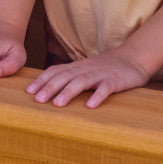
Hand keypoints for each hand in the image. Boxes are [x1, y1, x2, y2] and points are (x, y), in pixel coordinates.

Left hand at [26, 49, 149, 108]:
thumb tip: (50, 88)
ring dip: (68, 92)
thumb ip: (72, 76)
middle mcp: (86, 69)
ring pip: (82, 82)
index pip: (56, 71)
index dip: (42, 80)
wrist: (134, 57)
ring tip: (57, 104)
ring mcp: (100, 74)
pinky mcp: (115, 81)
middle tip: (37, 100)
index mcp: (77, 67)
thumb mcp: (86, 70)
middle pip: (65, 76)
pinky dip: (98, 96)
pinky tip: (90, 106)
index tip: (28, 92)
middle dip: (50, 87)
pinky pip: (106, 89)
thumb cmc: (107, 67)